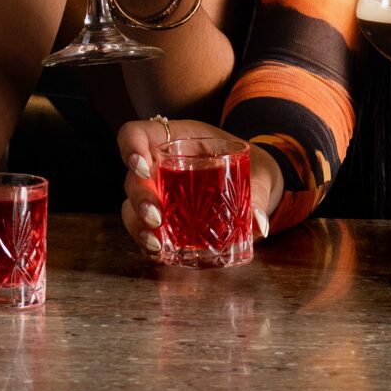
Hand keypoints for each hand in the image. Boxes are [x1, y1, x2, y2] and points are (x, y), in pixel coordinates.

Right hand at [117, 117, 274, 258]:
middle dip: (139, 199)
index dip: (130, 147)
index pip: (137, 134)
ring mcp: (160, 195)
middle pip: (132, 178)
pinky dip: (149, 246)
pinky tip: (160, 257)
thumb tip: (259, 222)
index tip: (143, 168)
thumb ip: (259, 192)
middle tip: (156, 218)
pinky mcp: (166, 222)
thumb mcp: (259, 172)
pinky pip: (147, 233)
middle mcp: (160, 166)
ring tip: (156, 245)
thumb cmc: (252, 168)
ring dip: (138, 227)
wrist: (258, 187)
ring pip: (131, 208)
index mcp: (178, 140)